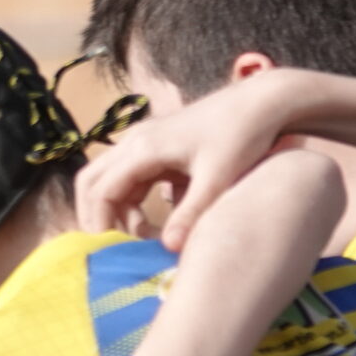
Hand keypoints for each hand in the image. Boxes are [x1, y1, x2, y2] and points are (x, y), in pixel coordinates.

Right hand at [72, 75, 299, 247]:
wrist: (264, 102)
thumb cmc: (243, 135)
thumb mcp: (217, 179)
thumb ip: (191, 213)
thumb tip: (168, 248)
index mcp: (144, 148)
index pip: (101, 191)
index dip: (101, 224)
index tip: (113, 253)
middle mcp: (135, 141)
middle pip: (91, 182)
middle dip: (97, 216)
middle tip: (114, 247)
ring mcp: (143, 140)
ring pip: (107, 179)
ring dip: (116, 210)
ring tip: (142, 237)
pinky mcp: (155, 145)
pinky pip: (128, 176)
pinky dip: (131, 200)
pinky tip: (155, 220)